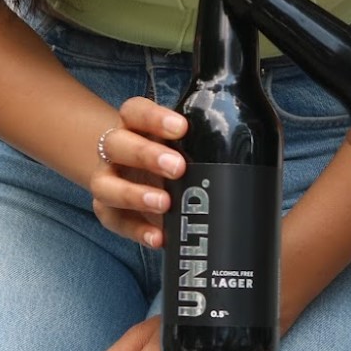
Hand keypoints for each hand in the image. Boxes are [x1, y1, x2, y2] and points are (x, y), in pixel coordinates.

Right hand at [89, 97, 187, 247]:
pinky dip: (137, 231)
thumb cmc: (167, 154)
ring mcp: (106, 180)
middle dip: (146, 155)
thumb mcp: (180, 143)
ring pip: (105, 185)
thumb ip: (198, 143)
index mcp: (133, 125)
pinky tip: (159, 238)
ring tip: (165, 204)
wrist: (136, 175)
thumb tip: (244, 156)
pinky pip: (115, 221)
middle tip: (178, 167)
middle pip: (116, 144)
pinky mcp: (107, 210)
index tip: (182, 128)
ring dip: (134, 195)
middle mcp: (114, 150)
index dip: (154, 118)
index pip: (135, 111)